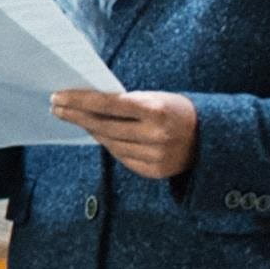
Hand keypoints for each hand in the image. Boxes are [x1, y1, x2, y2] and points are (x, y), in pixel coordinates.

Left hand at [52, 87, 199, 179]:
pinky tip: (101, 136)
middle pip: (103, 126)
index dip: (79, 101)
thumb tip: (88, 103)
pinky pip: (122, 157)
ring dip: (92, 130)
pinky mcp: (154, 171)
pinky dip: (110, 145)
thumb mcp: (157, 98)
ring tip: (78, 119)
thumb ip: (127, 103)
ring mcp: (154, 156)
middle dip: (76, 116)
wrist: (212, 137)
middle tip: (57, 107)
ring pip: (110, 143)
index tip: (58, 97)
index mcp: (155, 110)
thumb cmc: (178, 111)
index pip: (107, 104)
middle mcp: (154, 135)